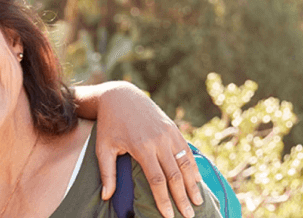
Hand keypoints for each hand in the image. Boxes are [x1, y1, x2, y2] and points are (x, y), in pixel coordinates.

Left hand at [73, 81, 203, 217]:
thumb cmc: (109, 125)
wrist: (120, 96)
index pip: (157, 180)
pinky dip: (194, 167)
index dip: (164, 200)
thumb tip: (106, 197)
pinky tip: (197, 180)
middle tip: (189, 216)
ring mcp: (169, 133)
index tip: (168, 215)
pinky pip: (187, 150)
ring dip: (193, 184)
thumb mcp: (104, 148)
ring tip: (197, 201)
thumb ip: (107, 173)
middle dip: (183, 197)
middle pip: (175, 175)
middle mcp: (159, 141)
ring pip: (186, 163)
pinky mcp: (173, 128)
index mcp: (142, 147)